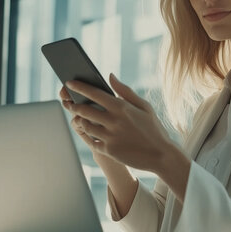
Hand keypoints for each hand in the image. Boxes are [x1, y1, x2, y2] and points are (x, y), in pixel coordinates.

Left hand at [61, 74, 175, 173]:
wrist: (161, 155)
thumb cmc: (153, 128)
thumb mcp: (144, 106)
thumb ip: (125, 91)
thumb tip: (110, 76)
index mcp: (122, 107)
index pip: (94, 93)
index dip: (79, 87)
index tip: (69, 83)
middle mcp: (114, 121)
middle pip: (84, 109)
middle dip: (74, 105)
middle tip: (71, 103)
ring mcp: (110, 137)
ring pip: (85, 125)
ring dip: (81, 121)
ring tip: (82, 118)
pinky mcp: (109, 150)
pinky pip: (91, 141)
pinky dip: (88, 136)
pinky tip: (91, 133)